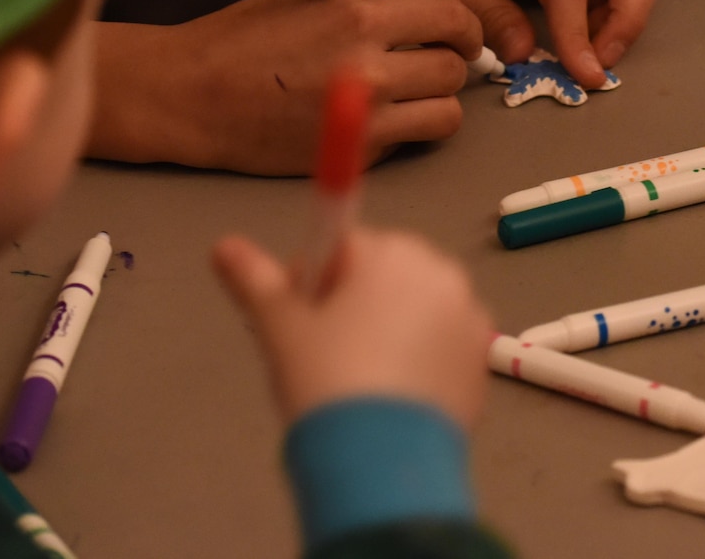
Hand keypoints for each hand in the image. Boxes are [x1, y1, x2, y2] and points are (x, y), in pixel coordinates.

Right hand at [92, 0, 483, 174]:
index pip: (454, 19)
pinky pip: (410, 141)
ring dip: (435, 101)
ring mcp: (364, 120)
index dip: (464, 27)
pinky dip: (403, 130)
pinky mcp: (354, 157)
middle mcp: (370, 69)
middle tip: (426, 62)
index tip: (458, 33)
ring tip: (407, 92)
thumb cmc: (250, 35)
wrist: (190, 97)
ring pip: (446, 115)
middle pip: (455, 70)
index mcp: (362, 17)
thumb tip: (441, 0)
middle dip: (449, 63)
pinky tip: (370, 116)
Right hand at [213, 227, 490, 427]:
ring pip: (416, 309)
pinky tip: (393, 396)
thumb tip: (223, 246)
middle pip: (385, 273)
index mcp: (395, 253)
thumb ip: (255, 281)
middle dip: (354, 303)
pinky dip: (420, 359)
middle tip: (325, 354)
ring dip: (389, 329)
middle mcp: (443, 273)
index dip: (314, 282)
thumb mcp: (280, 328)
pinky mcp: (481, 360)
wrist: (382, 459)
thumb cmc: (327, 380)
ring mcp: (470, 317)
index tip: (300, 323)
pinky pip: (442, 345)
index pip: (343, 245)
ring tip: (359, 380)